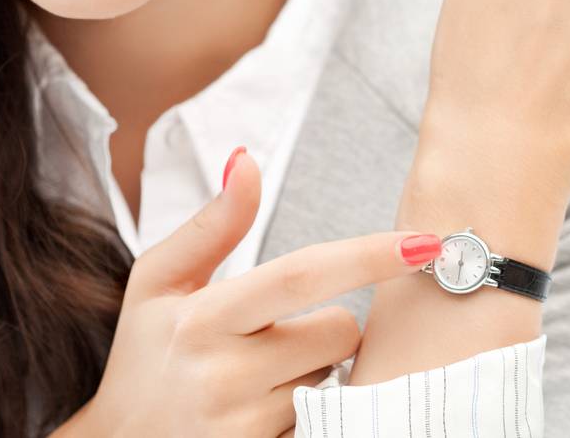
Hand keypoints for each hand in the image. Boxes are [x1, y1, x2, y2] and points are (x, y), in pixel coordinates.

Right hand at [74, 149, 443, 437]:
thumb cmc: (143, 357)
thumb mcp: (157, 282)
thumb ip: (212, 224)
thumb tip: (247, 159)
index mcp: (203, 318)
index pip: (302, 274)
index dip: (370, 254)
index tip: (427, 241)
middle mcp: (226, 375)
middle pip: (339, 331)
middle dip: (329, 326)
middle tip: (276, 336)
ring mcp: (248, 428)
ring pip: (336, 381)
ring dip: (316, 374)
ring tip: (260, 380)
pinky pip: (326, 424)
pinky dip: (313, 414)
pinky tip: (266, 413)